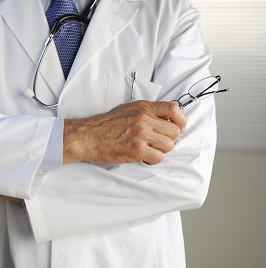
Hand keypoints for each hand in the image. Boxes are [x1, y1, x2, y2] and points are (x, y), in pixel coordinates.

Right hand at [63, 101, 186, 164]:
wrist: (87, 137)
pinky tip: (144, 157)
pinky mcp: (137, 150)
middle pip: (175, 131)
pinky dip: (153, 160)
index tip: (179, 127)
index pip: (174, 110)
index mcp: (142, 107)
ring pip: (168, 146)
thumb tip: (164, 118)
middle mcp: (144, 119)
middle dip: (169, 139)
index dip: (181, 120)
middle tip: (158, 142)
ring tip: (149, 150)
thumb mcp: (126, 109)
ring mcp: (141, 135)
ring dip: (161, 150)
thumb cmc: (104, 125)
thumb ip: (145, 112)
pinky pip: (158, 158)